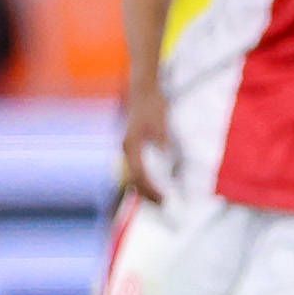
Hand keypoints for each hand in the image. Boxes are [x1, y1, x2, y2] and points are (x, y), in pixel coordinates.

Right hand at [117, 86, 172, 206]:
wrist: (144, 89)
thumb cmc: (153, 104)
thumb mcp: (161, 122)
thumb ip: (162, 141)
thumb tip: (166, 159)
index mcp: (132, 145)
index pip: (139, 174)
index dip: (151, 189)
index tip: (163, 198)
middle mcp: (127, 148)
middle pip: (133, 178)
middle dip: (147, 193)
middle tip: (163, 205)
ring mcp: (128, 147)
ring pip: (133, 174)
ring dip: (145, 188)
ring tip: (160, 199)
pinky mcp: (133, 145)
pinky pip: (137, 167)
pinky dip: (145, 178)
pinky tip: (156, 182)